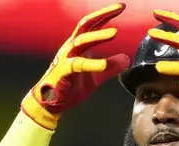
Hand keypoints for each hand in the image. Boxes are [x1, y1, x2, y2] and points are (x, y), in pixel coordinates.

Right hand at [22, 3, 129, 129]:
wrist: (51, 102)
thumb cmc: (70, 85)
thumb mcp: (96, 76)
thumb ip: (111, 67)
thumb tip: (126, 59)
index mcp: (78, 46)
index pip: (92, 25)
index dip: (106, 15)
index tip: (121, 7)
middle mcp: (71, 47)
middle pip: (86, 25)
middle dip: (103, 15)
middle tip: (120, 8)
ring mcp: (66, 58)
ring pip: (81, 41)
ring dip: (98, 36)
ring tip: (114, 33)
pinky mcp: (64, 72)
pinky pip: (78, 65)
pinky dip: (92, 64)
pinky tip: (104, 65)